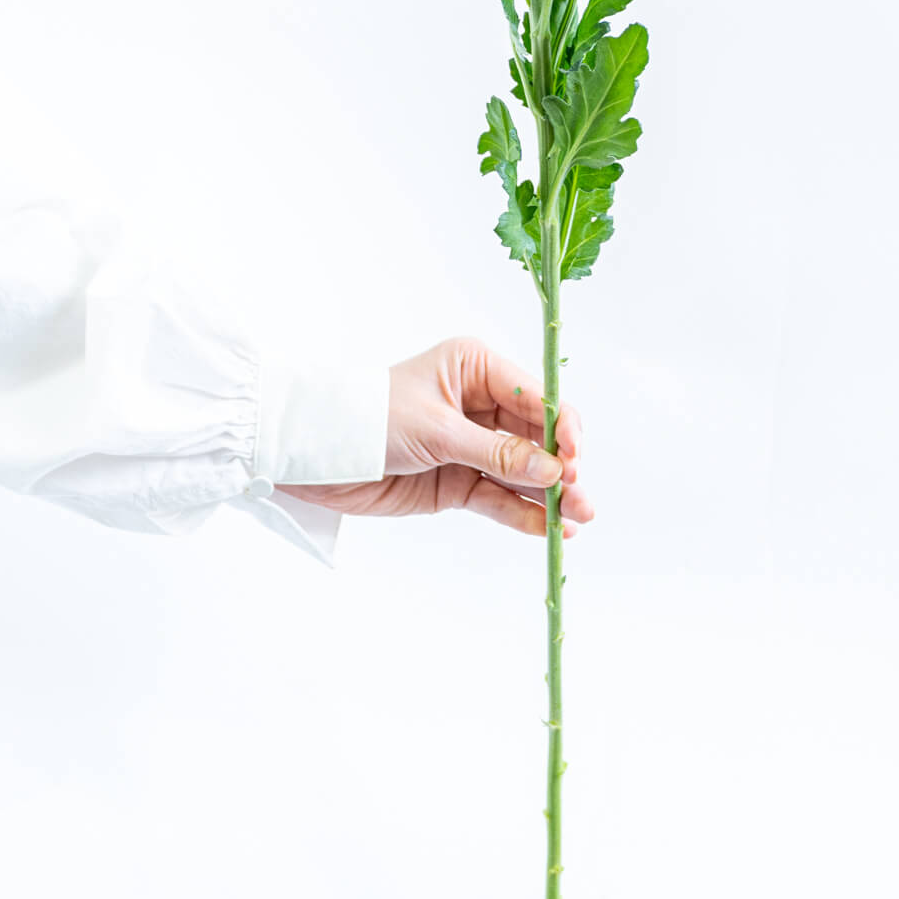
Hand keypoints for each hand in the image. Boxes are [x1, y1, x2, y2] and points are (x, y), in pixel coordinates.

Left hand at [278, 336, 593, 538]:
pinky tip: (548, 530)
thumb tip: (551, 471)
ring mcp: (470, 446)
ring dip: (549, 496)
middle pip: (534, 437)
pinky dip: (522, 514)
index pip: (533, 396)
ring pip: (521, 472)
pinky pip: (498, 498)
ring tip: (578, 519)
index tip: (573, 455)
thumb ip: (497, 454)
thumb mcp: (438, 431)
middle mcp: (480, 404)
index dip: (559, 426)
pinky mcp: (457, 481)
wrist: (318, 453)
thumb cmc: (370, 417)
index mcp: (476, 368)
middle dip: (560, 467)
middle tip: (581, 496)